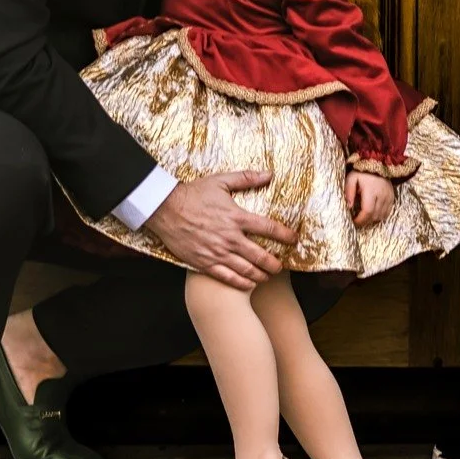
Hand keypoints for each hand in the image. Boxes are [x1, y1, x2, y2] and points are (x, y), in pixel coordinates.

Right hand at [142, 171, 295, 291]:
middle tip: (280, 266)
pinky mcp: (204, 263)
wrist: (165, 209)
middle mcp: (230, 237)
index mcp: (236, 217)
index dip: (285, 235)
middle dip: (274, 263)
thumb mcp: (221, 181)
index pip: (269, 228)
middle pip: (261, 256)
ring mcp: (217, 252)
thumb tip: (269, 174)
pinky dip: (241, 283)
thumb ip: (246, 178)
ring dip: (260, 275)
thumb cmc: (193, 194)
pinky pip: (227, 278)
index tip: (294, 240)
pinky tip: (248, 284)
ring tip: (267, 276)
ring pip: (246, 270)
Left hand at [346, 171, 394, 227]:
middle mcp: (382, 195)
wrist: (378, 163)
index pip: (367, 211)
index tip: (354, 221)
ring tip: (364, 216)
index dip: (360, 220)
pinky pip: (387, 212)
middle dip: (365, 221)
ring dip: (372, 219)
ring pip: (381, 216)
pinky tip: (373, 213)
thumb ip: (349, 191)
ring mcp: (388, 196)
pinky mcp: (392, 197)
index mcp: (371, 190)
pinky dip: (380, 215)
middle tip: (358, 220)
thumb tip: (348, 206)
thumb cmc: (362, 171)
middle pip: (374, 216)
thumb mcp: (352, 178)